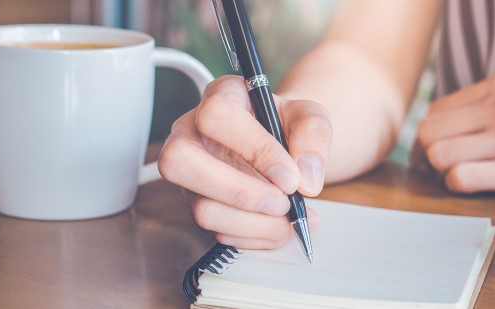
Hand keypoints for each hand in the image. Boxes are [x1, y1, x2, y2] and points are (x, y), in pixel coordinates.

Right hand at [158, 76, 331, 248]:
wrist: (284, 146)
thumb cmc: (289, 125)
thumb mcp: (311, 118)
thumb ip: (314, 138)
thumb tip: (306, 181)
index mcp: (221, 96)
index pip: (217, 117)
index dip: (255, 150)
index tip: (290, 177)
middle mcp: (191, 132)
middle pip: (181, 163)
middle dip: (240, 193)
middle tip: (283, 203)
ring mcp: (191, 173)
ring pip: (202, 209)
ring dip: (254, 224)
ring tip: (292, 218)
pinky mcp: (200, 203)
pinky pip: (219, 231)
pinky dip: (256, 236)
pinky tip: (281, 225)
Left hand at [416, 72, 494, 193]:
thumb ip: (483, 106)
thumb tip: (434, 130)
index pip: (436, 109)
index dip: (432, 133)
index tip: (439, 148)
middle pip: (430, 131)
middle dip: (430, 152)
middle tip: (441, 166)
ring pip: (439, 154)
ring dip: (442, 171)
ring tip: (459, 175)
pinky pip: (459, 177)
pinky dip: (456, 185)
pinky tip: (473, 185)